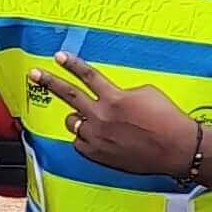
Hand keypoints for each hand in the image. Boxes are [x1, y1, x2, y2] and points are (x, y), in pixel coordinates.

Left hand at [27, 57, 201, 180]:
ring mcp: (97, 137)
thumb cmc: (166, 120)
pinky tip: (100, 138)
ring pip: (73, 123)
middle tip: (35, 74)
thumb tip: (108, 98)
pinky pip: (80, 143)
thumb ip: (120, 93)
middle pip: (68, 95)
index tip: (57, 56)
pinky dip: (86, 139)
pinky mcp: (98, 155)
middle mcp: (101, 117)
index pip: (87, 75)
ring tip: (95, 120)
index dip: (71, 64)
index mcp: (114, 97)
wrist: (176, 148)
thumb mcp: (146, 93)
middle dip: (50, 82)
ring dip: (80, 119)